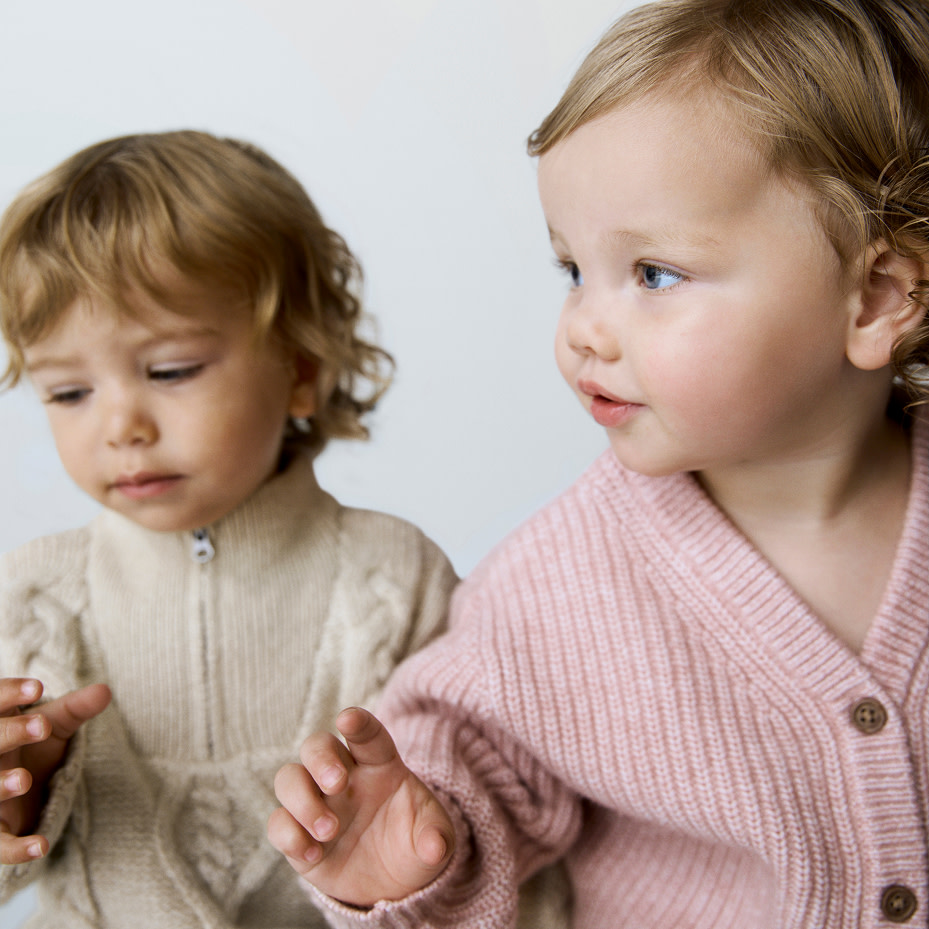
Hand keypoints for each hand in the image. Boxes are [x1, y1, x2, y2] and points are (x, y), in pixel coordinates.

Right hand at [0, 678, 110, 864]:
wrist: (27, 786)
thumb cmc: (35, 745)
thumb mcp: (56, 724)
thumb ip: (77, 708)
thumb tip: (105, 690)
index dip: (11, 694)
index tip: (38, 687)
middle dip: (10, 734)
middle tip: (40, 727)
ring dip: (0, 786)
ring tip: (23, 780)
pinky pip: (0, 843)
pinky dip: (16, 848)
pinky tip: (40, 847)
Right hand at [268, 707, 454, 906]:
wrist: (393, 885)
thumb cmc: (413, 845)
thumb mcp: (434, 840)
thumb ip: (436, 838)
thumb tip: (434, 848)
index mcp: (379, 765)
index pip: (367, 735)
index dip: (357, 723)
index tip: (348, 720)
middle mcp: (344, 777)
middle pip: (317, 745)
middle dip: (321, 759)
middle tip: (336, 784)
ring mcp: (318, 803)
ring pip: (290, 777)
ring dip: (302, 800)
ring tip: (329, 831)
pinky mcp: (299, 834)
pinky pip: (278, 822)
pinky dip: (289, 835)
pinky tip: (313, 855)